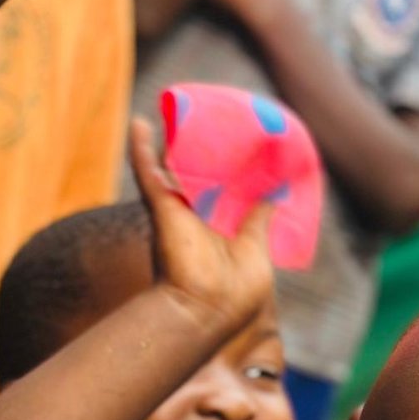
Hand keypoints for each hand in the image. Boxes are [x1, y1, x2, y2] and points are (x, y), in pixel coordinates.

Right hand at [129, 117, 275, 338]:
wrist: (207, 308)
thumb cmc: (237, 290)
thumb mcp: (257, 249)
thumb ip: (261, 219)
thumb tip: (279, 190)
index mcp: (220, 229)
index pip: (226, 192)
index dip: (235, 170)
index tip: (249, 146)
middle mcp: (196, 218)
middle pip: (198, 176)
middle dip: (206, 150)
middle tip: (218, 119)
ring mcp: (177, 212)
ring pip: (173, 169)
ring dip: (175, 142)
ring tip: (180, 111)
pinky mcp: (162, 208)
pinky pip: (146, 172)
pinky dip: (140, 148)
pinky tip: (139, 122)